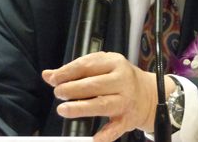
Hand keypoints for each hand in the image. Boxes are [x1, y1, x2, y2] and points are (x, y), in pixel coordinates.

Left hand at [42, 51, 175, 141]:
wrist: (149, 94)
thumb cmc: (120, 78)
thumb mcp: (101, 66)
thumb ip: (75, 70)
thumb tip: (48, 75)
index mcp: (114, 62)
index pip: (87, 65)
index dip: (68, 72)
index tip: (53, 79)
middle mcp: (122, 80)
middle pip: (94, 85)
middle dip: (73, 89)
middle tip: (58, 93)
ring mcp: (126, 100)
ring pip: (102, 105)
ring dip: (81, 108)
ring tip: (63, 109)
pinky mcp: (128, 119)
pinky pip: (116, 128)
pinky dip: (105, 134)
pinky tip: (94, 138)